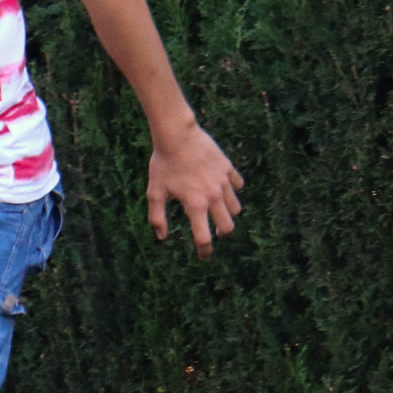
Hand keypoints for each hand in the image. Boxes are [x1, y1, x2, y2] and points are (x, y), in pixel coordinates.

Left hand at [146, 122, 243, 258]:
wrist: (177, 135)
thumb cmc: (163, 164)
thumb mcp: (154, 192)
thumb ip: (157, 217)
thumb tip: (162, 237)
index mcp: (195, 205)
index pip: (203, 238)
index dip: (204, 251)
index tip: (203, 257)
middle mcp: (213, 196)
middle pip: (227, 226)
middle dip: (220, 233)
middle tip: (212, 232)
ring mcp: (223, 182)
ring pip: (235, 208)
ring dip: (227, 214)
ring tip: (216, 212)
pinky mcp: (228, 169)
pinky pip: (238, 186)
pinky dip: (233, 191)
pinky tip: (223, 190)